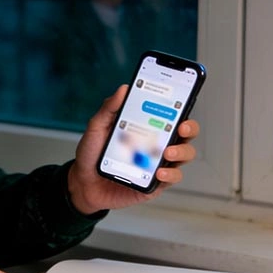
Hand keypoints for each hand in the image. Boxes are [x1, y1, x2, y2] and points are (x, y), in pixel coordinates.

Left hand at [66, 85, 199, 215]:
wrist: (83, 182)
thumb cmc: (92, 154)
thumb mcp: (97, 127)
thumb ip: (109, 108)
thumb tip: (123, 89)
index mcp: (147, 127)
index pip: (171, 113)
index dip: (182, 106)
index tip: (181, 101)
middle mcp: (157, 143)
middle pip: (185, 133)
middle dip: (189, 128)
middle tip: (181, 127)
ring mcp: (158, 163)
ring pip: (184, 155)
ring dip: (181, 151)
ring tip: (167, 152)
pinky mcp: (155, 183)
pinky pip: (171, 178)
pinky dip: (169, 175)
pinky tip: (159, 172)